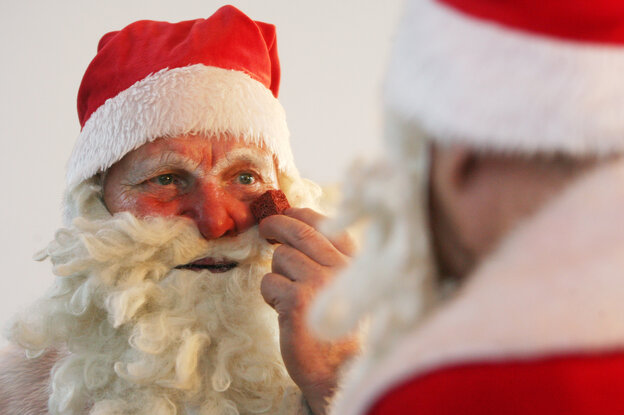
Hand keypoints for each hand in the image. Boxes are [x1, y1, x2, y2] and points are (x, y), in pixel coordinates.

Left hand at [259, 208, 359, 414]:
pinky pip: (269, 282)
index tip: (287, 214)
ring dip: (276, 273)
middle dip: (277, 223)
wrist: (341, 371)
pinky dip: (269, 295)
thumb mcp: (346, 288)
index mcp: (353, 263)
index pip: (325, 225)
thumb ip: (330, 260)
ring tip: (287, 296)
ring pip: (281, 257)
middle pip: (300, 231)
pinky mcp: (297, 301)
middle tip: (266, 227)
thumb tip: (298, 227)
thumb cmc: (340, 330)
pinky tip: (282, 310)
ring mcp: (318, 282)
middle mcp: (339, 268)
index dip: (301, 215)